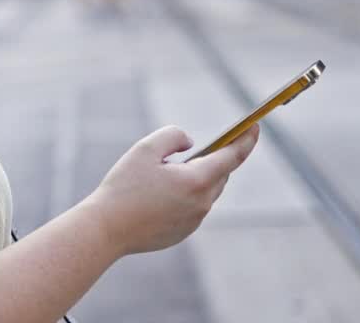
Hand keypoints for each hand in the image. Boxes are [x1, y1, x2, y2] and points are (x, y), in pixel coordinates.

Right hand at [79, 124, 259, 256]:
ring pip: (206, 191)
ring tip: (173, 168)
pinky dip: (185, 194)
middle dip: (215, 158)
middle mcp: (202, 203)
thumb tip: (191, 143)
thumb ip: (173, 136)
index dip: (246, 139)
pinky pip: (193, 207)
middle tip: (201, 146)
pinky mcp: (183, 232)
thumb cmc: (123, 187)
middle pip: (220, 174)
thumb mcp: (145, 149)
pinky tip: (162, 192)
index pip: (232, 156)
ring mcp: (194, 221)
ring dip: (197, 177)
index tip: (254, 126)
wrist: (106, 229)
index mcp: (196, 181)